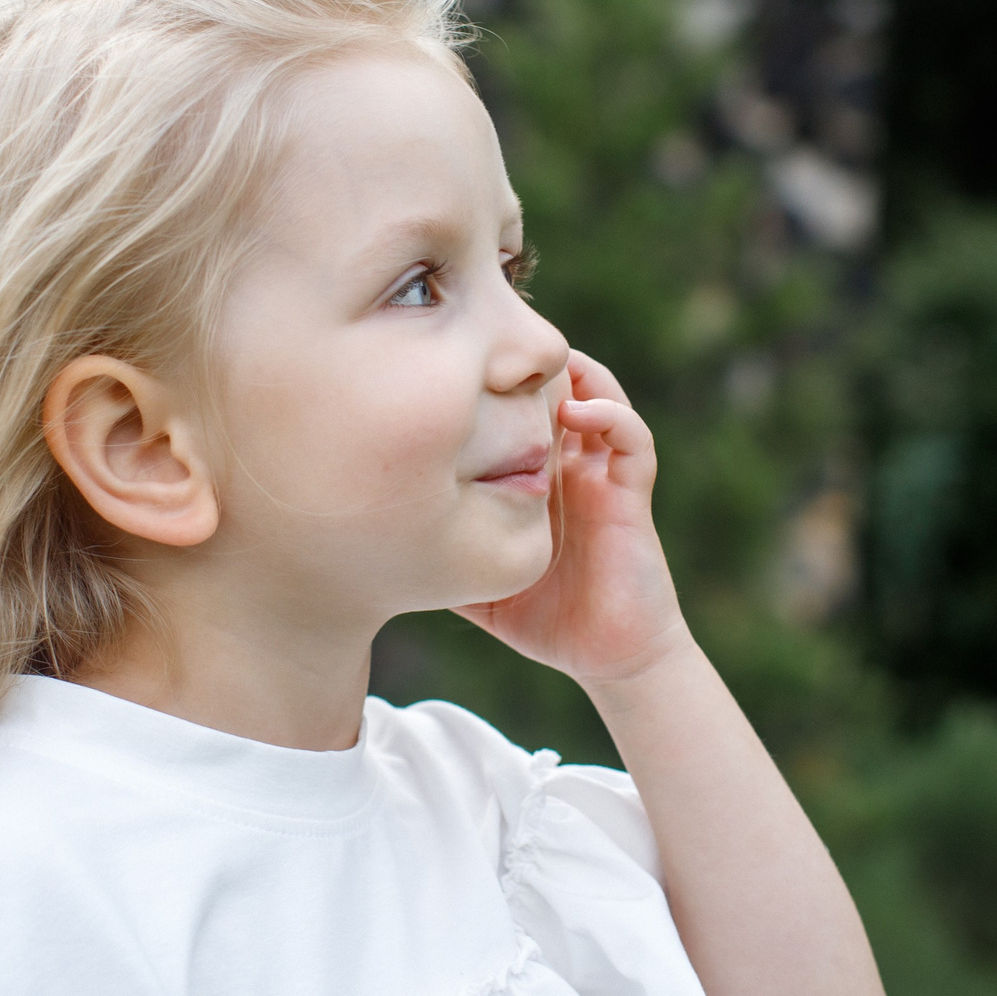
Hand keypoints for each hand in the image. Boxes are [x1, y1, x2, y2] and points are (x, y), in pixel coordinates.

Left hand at [451, 349, 692, 687]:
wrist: (606, 655)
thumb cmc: (539, 616)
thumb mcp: (468, 576)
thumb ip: (432, 547)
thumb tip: (366, 534)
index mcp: (530, 470)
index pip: (510, 404)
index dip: (484, 378)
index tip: (441, 363)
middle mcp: (566, 460)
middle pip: (548, 383)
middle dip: (519, 358)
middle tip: (482, 339)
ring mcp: (601, 471)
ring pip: (594, 391)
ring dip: (565, 371)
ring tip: (528, 366)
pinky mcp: (630, 491)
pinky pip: (631, 437)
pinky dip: (607, 414)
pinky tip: (573, 412)